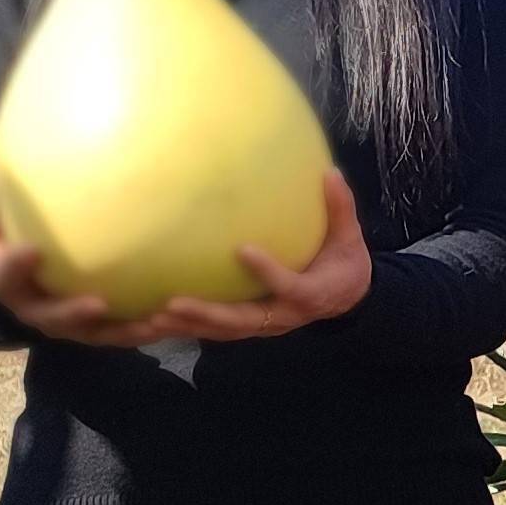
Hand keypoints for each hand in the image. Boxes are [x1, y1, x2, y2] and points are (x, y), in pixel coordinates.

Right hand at [0, 171, 169, 347]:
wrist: (16, 289)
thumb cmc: (5, 249)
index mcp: (7, 284)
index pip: (6, 277)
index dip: (17, 266)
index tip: (33, 250)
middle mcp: (36, 311)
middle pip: (52, 319)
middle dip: (74, 313)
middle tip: (97, 304)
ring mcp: (66, 326)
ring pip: (94, 334)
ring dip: (123, 332)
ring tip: (152, 324)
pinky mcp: (93, 331)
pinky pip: (119, 334)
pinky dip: (144, 331)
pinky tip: (171, 322)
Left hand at [148, 171, 374, 340]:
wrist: (349, 299)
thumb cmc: (346, 264)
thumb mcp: (350, 239)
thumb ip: (340, 209)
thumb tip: (330, 173)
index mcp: (312, 294)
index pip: (288, 286)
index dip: (267, 271)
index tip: (243, 249)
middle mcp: (285, 315)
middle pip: (243, 320)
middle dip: (208, 314)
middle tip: (174, 303)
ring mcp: (267, 323)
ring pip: (226, 331)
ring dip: (191, 326)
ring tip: (155, 317)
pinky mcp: (253, 324)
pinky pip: (219, 330)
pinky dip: (191, 328)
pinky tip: (160, 322)